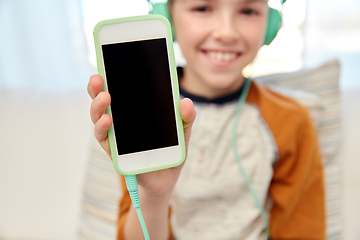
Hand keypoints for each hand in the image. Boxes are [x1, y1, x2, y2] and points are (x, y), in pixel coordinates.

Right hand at [87, 74, 195, 196]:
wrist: (167, 177)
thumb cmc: (172, 150)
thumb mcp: (183, 131)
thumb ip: (186, 117)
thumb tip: (185, 101)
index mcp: (135, 111)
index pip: (120, 91)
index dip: (111, 77)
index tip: (107, 63)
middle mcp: (121, 122)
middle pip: (103, 102)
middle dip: (97, 88)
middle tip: (98, 78)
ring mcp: (116, 137)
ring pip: (99, 119)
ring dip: (98, 107)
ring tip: (104, 98)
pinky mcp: (115, 153)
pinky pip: (104, 140)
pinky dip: (103, 129)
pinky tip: (108, 120)